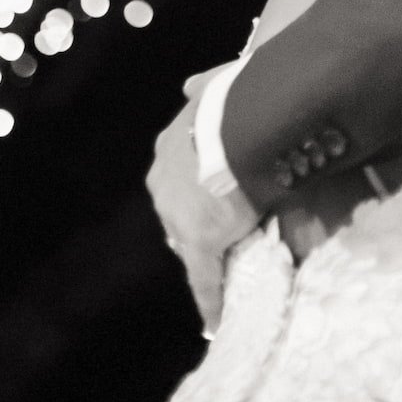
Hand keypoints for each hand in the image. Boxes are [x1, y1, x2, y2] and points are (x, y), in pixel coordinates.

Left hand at [146, 81, 258, 337]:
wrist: (237, 124)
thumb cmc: (230, 99)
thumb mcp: (211, 86)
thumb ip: (200, 88)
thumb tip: (189, 83)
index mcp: (168, 151)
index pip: (178, 180)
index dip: (196, 190)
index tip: (210, 199)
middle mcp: (164, 185)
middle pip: (178, 214)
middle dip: (197, 221)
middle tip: (225, 230)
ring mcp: (178, 218)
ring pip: (189, 244)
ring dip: (206, 252)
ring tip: (228, 266)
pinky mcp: (198, 245)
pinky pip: (204, 280)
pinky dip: (211, 298)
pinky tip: (216, 318)